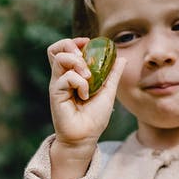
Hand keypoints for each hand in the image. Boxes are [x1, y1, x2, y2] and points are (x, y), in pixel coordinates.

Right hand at [47, 37, 126, 151]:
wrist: (86, 137)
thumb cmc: (94, 117)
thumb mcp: (108, 91)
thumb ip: (112, 74)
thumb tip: (122, 58)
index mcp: (71, 74)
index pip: (64, 49)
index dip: (74, 42)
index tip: (87, 43)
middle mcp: (62, 77)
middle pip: (56, 49)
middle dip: (71, 46)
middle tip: (84, 58)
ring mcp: (57, 84)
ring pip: (59, 58)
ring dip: (78, 63)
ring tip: (88, 77)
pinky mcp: (56, 93)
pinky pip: (67, 77)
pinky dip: (80, 83)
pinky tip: (85, 95)